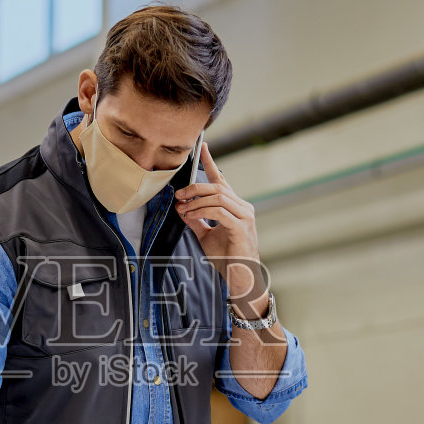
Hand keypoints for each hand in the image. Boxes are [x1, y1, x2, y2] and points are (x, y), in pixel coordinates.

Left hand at [174, 141, 268, 312]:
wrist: (240, 277)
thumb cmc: (227, 258)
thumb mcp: (206, 236)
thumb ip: (196, 221)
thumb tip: (182, 209)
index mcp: (235, 206)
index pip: (221, 180)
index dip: (210, 162)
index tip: (202, 147)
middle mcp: (243, 207)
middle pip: (217, 187)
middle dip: (194, 188)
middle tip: (178, 196)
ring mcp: (244, 216)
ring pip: (217, 197)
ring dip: (195, 202)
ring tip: (183, 210)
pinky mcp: (241, 227)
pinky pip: (218, 212)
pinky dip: (202, 212)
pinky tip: (191, 217)